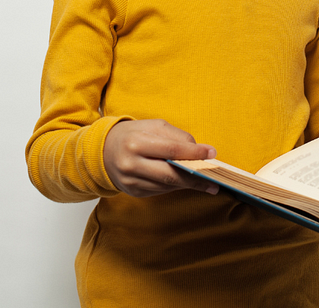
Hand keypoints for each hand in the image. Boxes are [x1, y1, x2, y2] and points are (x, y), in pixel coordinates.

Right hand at [103, 119, 219, 197]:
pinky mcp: (133, 192)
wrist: (104, 150)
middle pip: (170, 174)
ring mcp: (131, 181)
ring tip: (207, 182)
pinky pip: (160, 190)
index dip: (194, 153)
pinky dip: (175, 186)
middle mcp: (131, 164)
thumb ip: (177, 137)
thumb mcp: (154, 126)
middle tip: (215, 179)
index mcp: (136, 143)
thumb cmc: (134, 134)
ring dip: (188, 184)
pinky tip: (186, 183)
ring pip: (167, 185)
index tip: (211, 154)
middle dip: (195, 177)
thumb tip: (200, 151)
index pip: (171, 150)